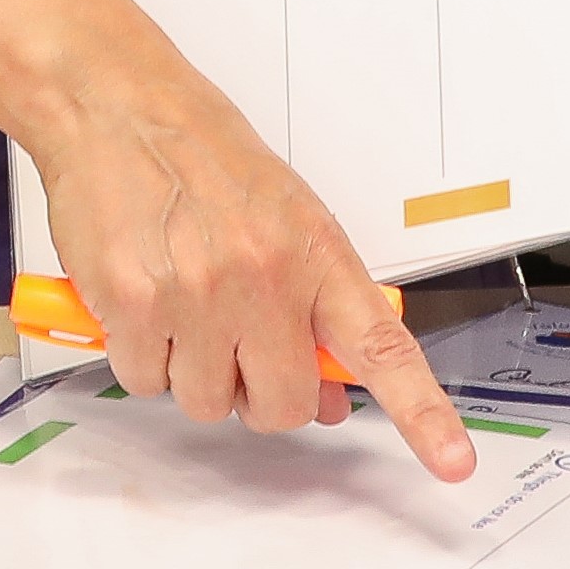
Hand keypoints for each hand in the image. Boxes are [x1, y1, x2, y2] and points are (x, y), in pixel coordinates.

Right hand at [34, 66, 474, 480]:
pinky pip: (143, 380)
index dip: (422, 412)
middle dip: (257, 398)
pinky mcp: (136, 304)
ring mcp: (199, 295)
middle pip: (281, 407)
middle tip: (234, 352)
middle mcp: (265, 279)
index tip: (451, 461)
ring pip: (205, 402)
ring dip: (190, 374)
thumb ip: (314, 308)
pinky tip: (140, 302)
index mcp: (317, 256)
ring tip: (179, 308)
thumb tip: (330, 395)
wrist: (118, 107)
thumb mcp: (286, 219)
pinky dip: (138, 355)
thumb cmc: (202, 157)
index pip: (382, 348)